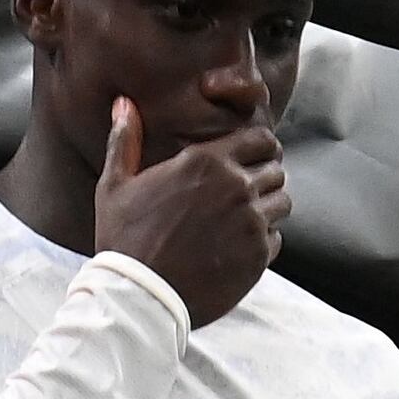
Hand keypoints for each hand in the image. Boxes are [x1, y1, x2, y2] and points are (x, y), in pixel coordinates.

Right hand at [91, 96, 287, 327]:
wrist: (140, 294)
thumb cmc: (123, 239)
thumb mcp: (115, 185)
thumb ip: (125, 139)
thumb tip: (124, 103)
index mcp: (206, 161)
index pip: (261, 138)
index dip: (260, 146)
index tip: (252, 156)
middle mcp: (236, 186)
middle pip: (276, 169)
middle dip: (265, 176)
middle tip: (248, 190)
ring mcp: (251, 222)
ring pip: (283, 202)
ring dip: (269, 207)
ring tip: (245, 218)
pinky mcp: (258, 256)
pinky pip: (277, 238)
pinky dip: (264, 241)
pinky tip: (239, 246)